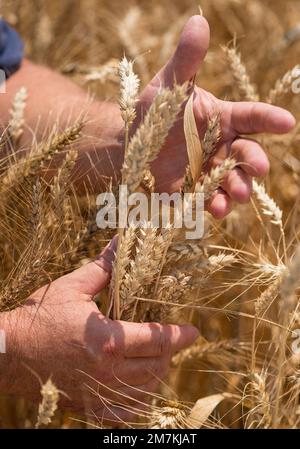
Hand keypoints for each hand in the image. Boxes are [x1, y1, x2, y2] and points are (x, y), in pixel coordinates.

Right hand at [1, 238, 197, 423]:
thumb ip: (105, 268)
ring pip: (144, 391)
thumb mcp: (73, 287)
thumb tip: (123, 243)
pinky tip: (138, 388)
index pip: (158, 340)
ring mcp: (97, 393)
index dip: (180, 336)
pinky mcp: (87, 407)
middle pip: (156, 367)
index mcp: (107, 340)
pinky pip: (124, 414)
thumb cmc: (39, 316)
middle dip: (170, 353)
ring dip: (156, 374)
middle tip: (171, 339)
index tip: (193, 331)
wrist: (9, 352)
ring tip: (156, 358)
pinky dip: (138, 401)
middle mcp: (107, 371)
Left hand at [139, 15, 295, 218]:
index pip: (252, 117)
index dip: (270, 119)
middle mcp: (221, 147)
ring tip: (235, 194)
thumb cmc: (152, 112)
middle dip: (255, 162)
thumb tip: (198, 20)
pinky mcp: (194, 193)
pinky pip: (210, 201)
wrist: (128, 146)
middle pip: (247, 154)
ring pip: (234, 181)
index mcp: (222, 118)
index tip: (287, 123)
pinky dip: (214, 205)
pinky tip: (214, 208)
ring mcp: (210, 172)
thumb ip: (186, 61)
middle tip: (258, 169)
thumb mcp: (167, 86)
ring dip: (239, 188)